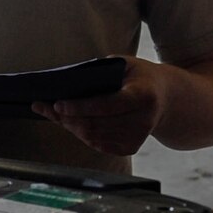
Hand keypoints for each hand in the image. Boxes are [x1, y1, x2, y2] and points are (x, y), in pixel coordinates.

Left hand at [33, 58, 168, 156]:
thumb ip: (101, 72)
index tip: (58, 104)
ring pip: (93, 137)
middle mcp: (144, 120)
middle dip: (68, 118)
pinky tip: (71, 122)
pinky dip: (81, 134)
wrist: (165, 98)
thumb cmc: (139, 77)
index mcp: (144, 95)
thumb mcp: (125, 64)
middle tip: (47, 108)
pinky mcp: (131, 147)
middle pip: (96, 124)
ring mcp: (138, 137)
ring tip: (54, 114)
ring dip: (70, 126)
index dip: (80, 106)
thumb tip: (66, 87)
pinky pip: (98, 144)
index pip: (108, 105)